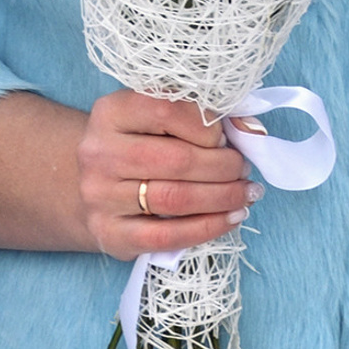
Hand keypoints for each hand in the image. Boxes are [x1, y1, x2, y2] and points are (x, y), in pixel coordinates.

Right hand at [75, 90, 254, 259]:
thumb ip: (205, 115)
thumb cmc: (145, 141)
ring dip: (223, 197)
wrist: (100, 180)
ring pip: (176, 199)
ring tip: (247, 193)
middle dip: (224, 166)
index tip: (228, 137)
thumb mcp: (165, 115)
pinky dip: (207, 228)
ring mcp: (99, 196)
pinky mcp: (108, 233)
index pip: (169, 111)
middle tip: (244, 169)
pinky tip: (232, 218)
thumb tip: (249, 130)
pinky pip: (166, 237)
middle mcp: (99, 153)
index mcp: (113, 112)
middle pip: (178, 161)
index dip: (209, 126)